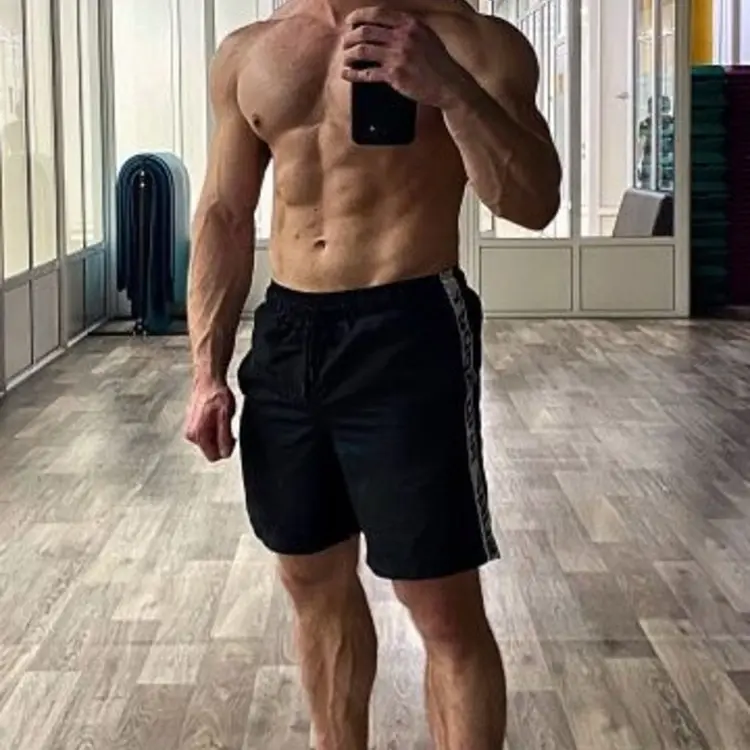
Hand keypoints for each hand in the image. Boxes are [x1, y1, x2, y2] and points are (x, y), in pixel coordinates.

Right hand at [184, 377, 235, 461]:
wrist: (209, 379)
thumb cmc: (217, 394)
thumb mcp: (225, 416)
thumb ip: (224, 436)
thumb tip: (224, 453)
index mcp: (197, 435)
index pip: (213, 456)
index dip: (226, 449)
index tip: (232, 438)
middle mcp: (191, 435)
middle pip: (211, 449)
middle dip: (222, 442)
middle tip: (229, 427)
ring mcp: (191, 430)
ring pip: (210, 441)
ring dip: (219, 434)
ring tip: (222, 418)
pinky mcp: (194, 424)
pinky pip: (208, 433)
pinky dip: (215, 428)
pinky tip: (218, 416)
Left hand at [341, 8, 465, 108]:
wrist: (449, 84)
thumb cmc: (437, 62)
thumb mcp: (425, 35)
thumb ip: (406, 28)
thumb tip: (384, 25)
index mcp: (409, 24)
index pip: (377, 14)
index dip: (359, 16)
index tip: (350, 22)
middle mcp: (402, 37)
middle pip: (365, 31)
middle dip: (350, 36)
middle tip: (345, 42)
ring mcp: (398, 56)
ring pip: (363, 50)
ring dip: (349, 54)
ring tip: (346, 57)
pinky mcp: (395, 76)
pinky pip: (367, 73)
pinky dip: (353, 74)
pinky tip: (346, 74)